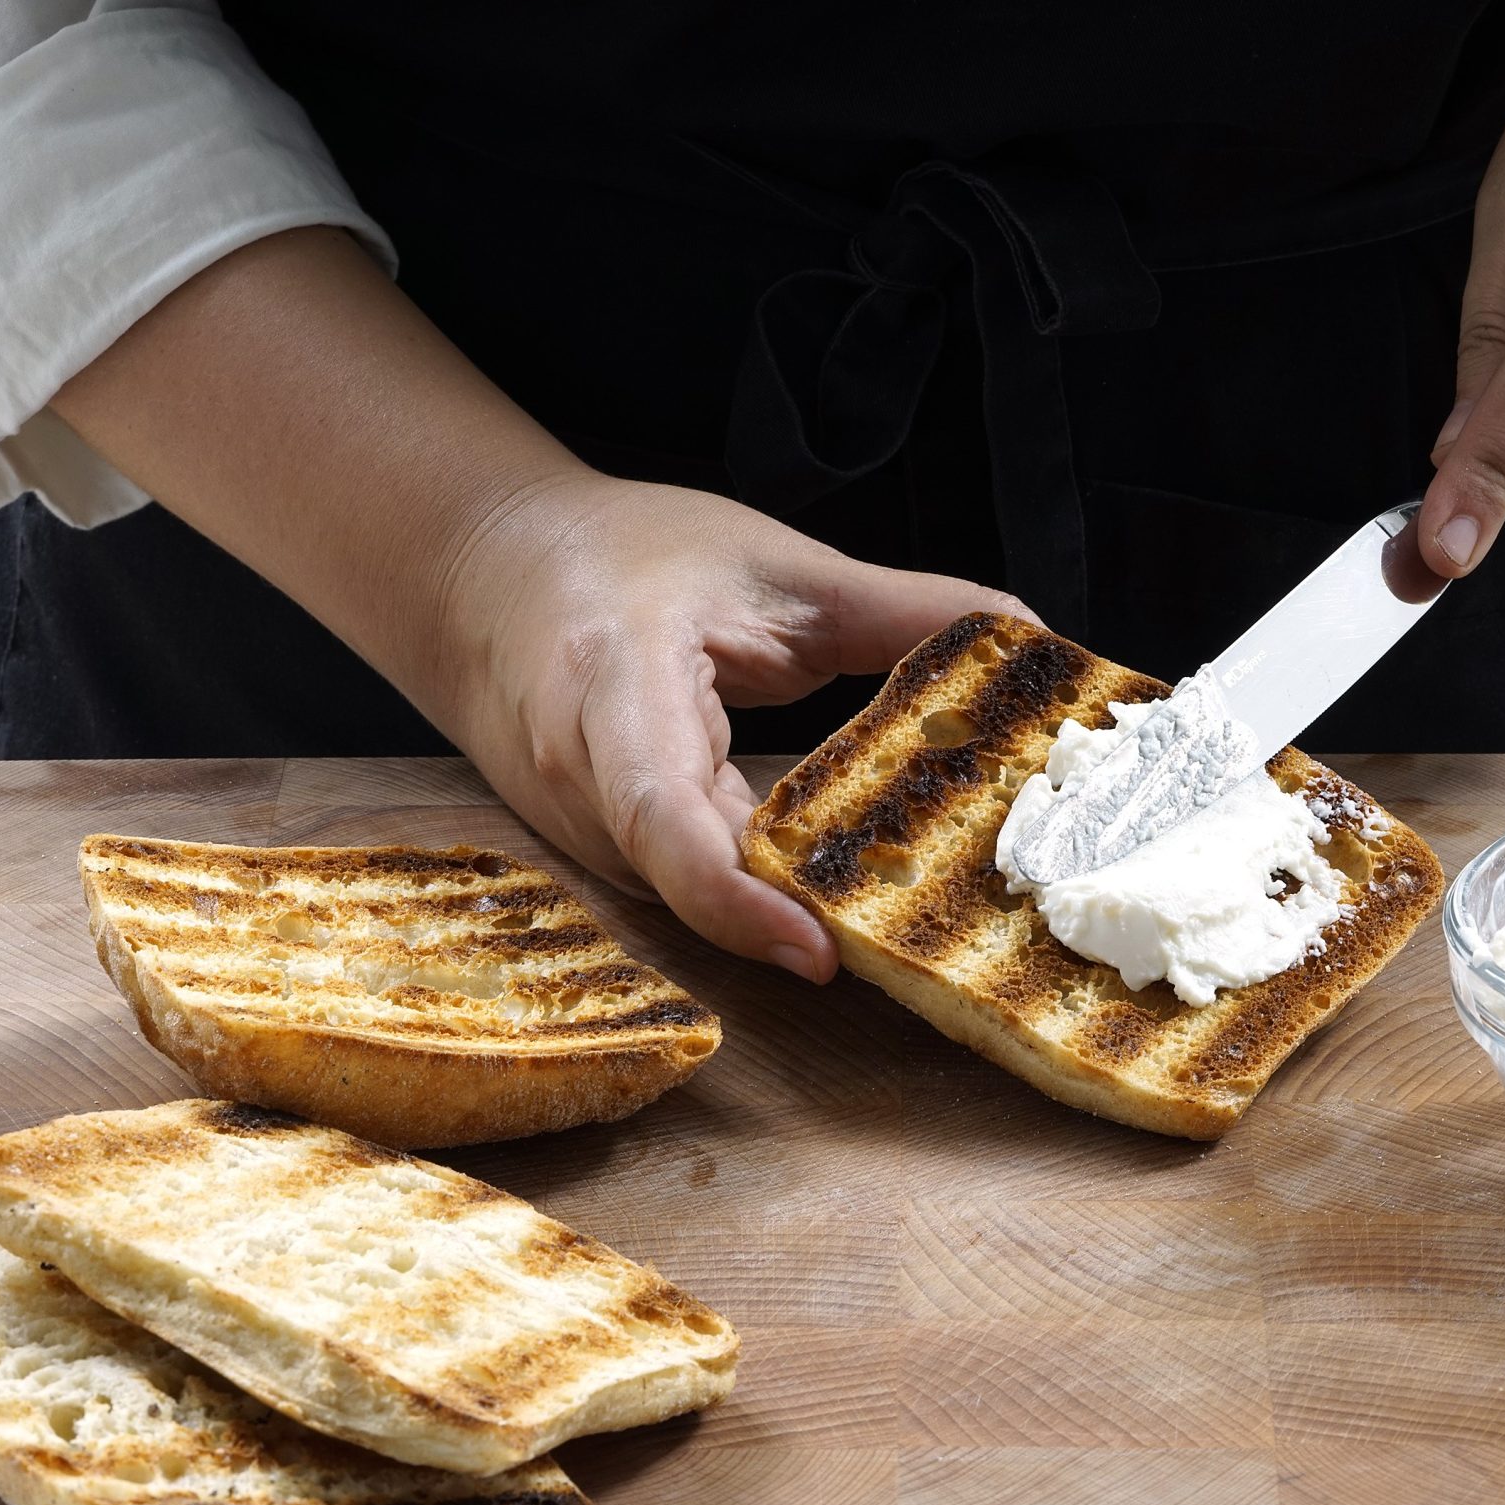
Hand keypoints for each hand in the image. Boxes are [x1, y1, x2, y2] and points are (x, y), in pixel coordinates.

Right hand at [430, 473, 1026, 981]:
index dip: (739, 899)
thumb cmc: (622, 552)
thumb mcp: (771, 563)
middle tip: (911, 947)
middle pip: (686, 881)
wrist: (483, 569)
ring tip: (889, 918)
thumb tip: (1022, 635)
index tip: (821, 952)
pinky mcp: (591, 848)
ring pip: (688, 897)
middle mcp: (578, 773)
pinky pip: (681, 887)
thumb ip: (900, 607)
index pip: (664, 816)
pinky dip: (753, 894)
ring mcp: (573, 824)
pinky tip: (828, 890)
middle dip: (795, 920)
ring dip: (780, 911)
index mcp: (614, 682)